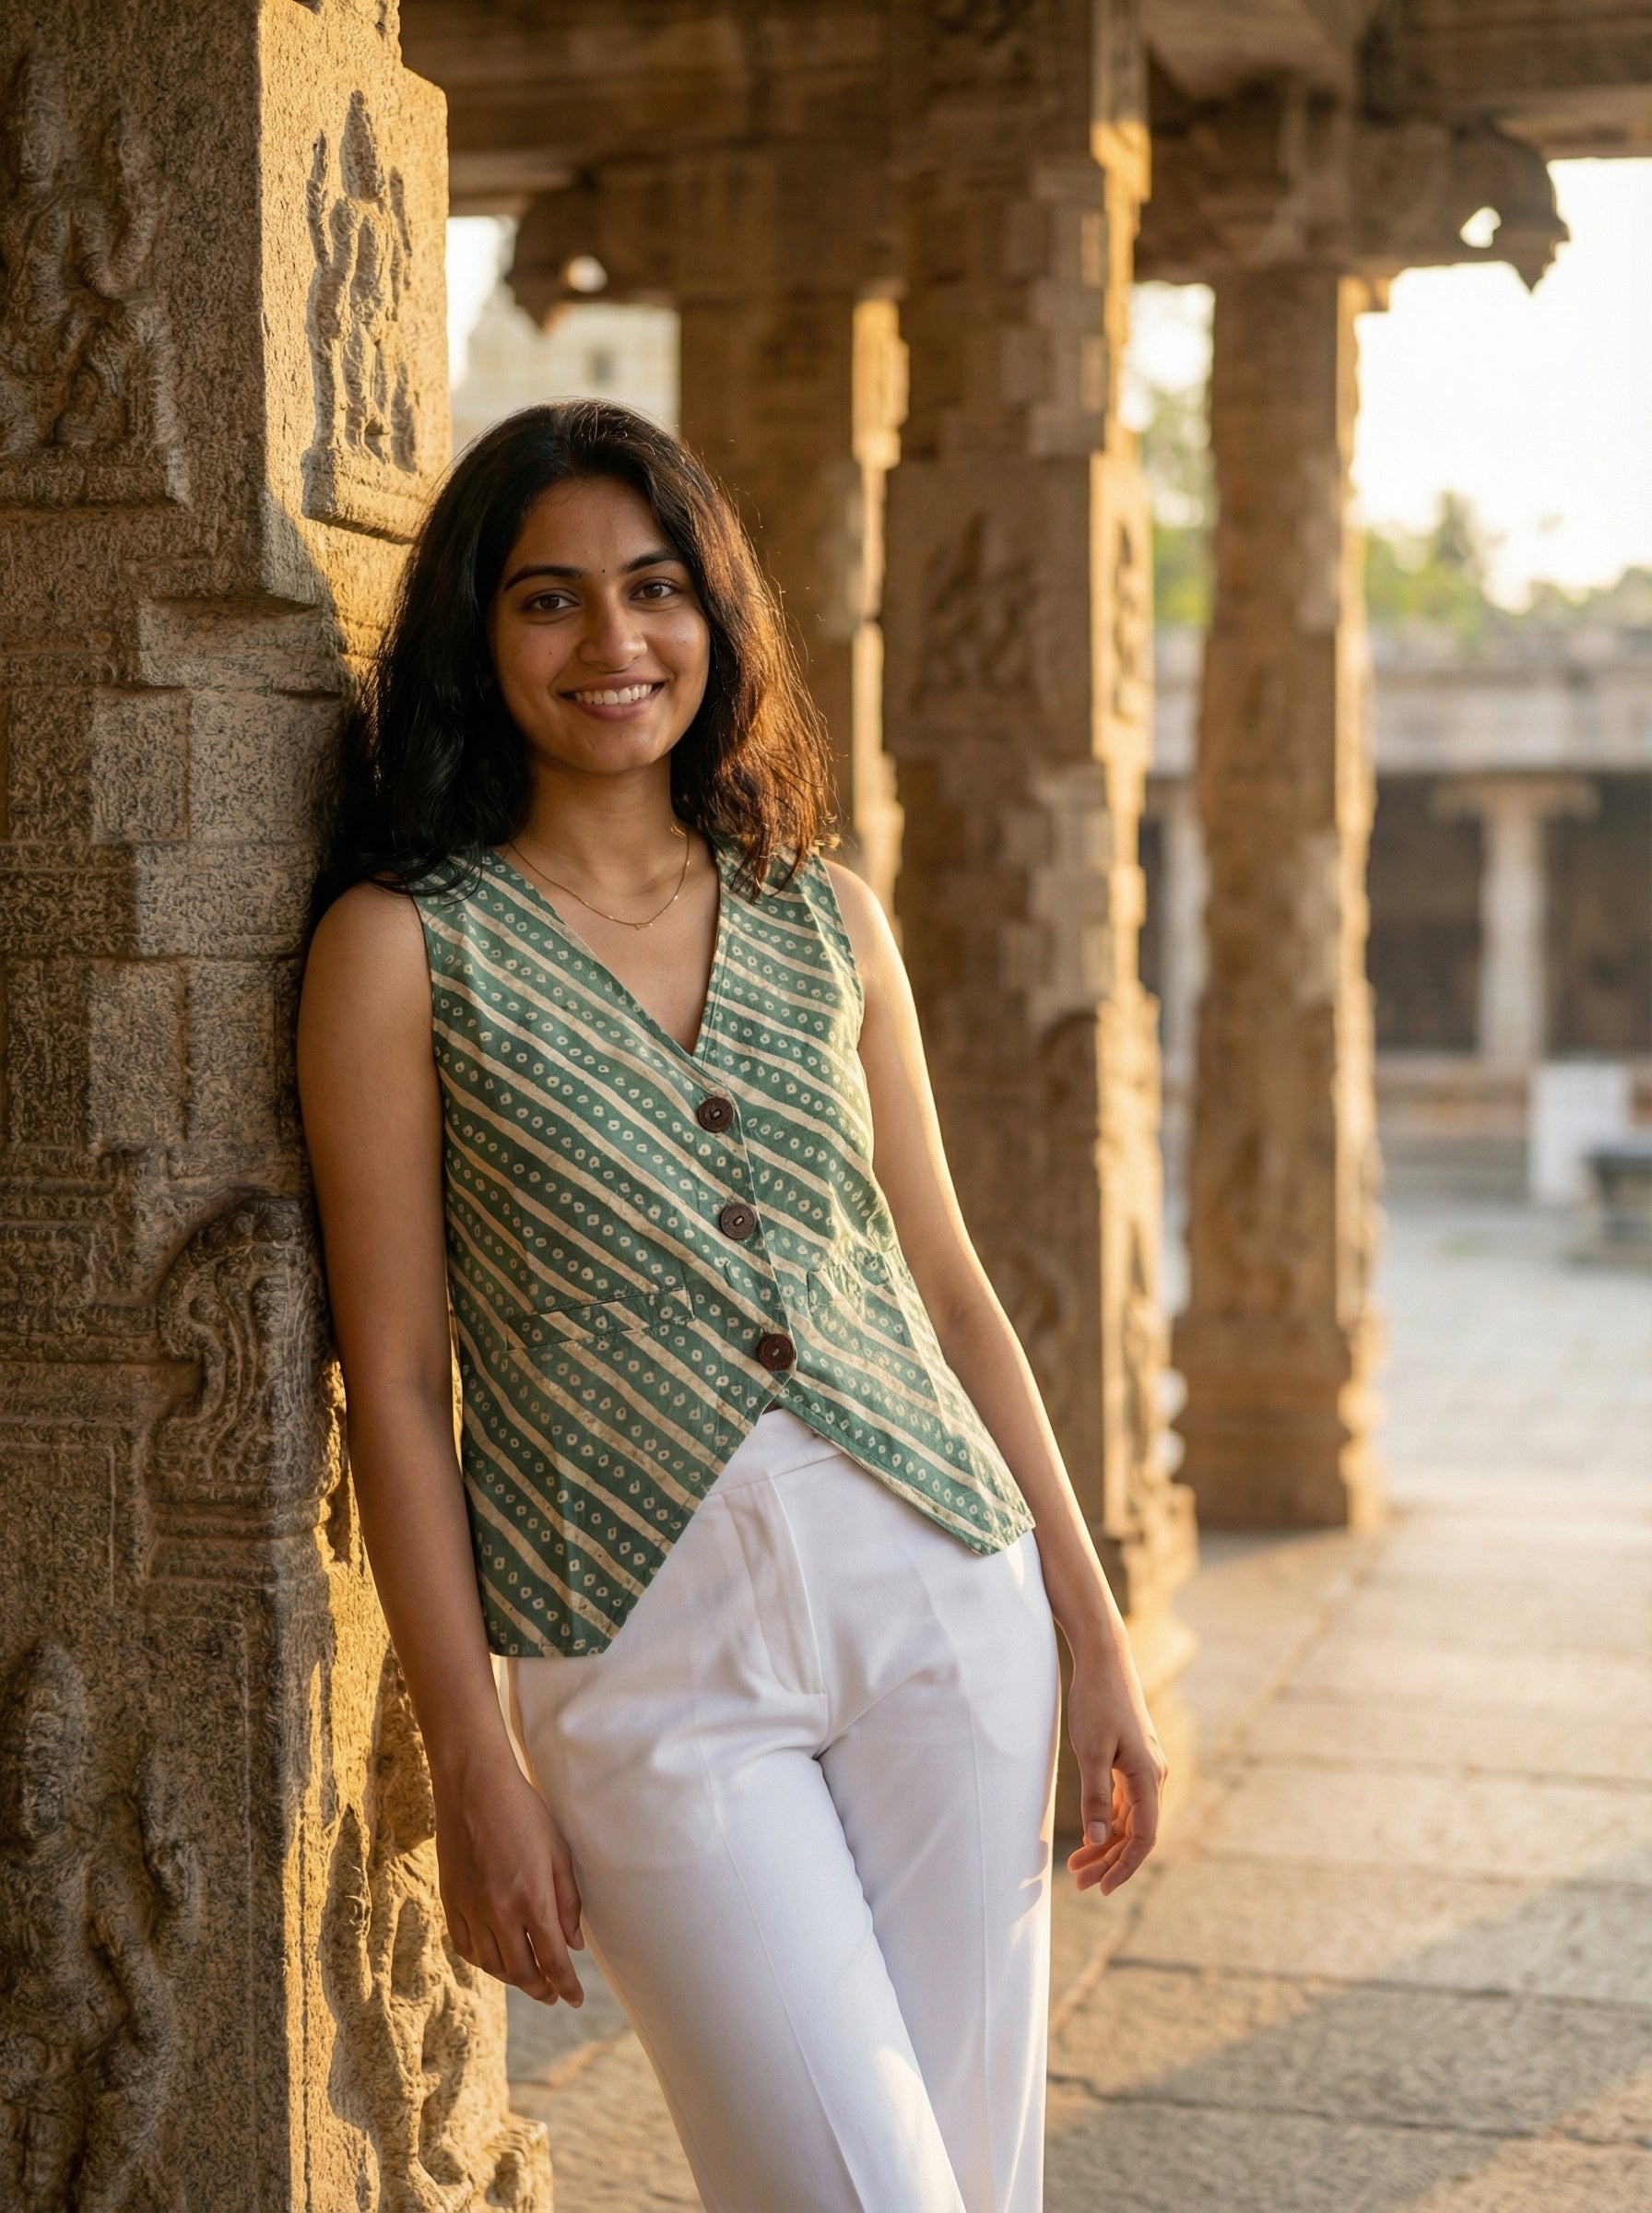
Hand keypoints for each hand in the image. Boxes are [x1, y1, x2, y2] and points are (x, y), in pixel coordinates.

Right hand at [433, 1754, 585, 2004]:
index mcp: (532, 1899)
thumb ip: (568, 1901)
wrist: (474, 1787)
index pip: (552, 1961)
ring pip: (491, 1965)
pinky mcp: (451, 1901)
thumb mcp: (558, 1851)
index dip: (566, 1986)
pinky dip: (483, 1961)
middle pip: (521, 1972)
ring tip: (528, 1978)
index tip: (575, 2000)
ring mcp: (471, 1909)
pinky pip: (465, 1948)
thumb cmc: (524, 1813)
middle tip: (553, 1995)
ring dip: (513, 1979)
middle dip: (541, 1989)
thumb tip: (574, 1944)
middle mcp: (499, 1912)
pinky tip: (494, 1959)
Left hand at [1063, 1637, 1168, 1896]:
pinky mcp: (1132, 1760)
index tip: (1102, 1889)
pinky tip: (1089, 1836)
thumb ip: (1095, 1797)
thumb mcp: (1091, 1751)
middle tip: (1079, 1883)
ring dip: (1106, 1845)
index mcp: (1149, 1777)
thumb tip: (1098, 1839)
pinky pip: (1124, 1803)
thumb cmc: (1097, 1702)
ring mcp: (1144, 1768)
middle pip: (1137, 1833)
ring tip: (1077, 1867)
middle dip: (1110, 1862)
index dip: (1124, 1866)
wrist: (1104, 1660)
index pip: (1144, 1837)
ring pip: (1130, 1820)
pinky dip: (1108, 1822)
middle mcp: (1153, 1776)